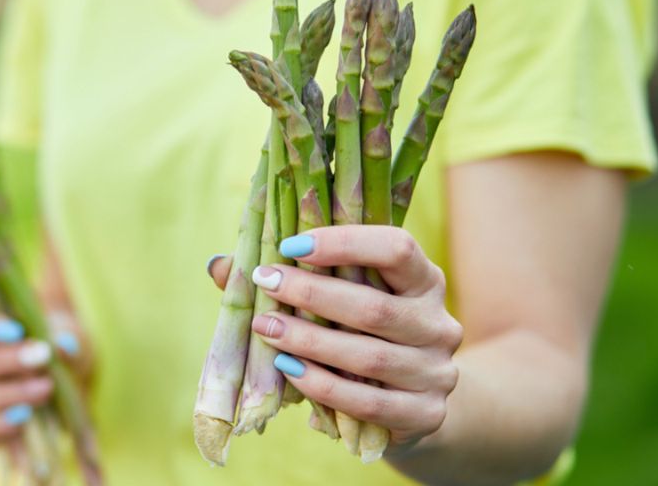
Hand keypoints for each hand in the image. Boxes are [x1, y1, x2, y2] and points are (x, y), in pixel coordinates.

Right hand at [0, 298, 84, 443]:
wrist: (72, 387)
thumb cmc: (60, 347)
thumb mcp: (69, 334)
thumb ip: (64, 335)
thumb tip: (62, 346)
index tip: (15, 330)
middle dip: (1, 361)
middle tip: (41, 357)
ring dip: (8, 393)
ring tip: (46, 388)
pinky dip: (0, 424)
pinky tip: (26, 416)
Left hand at [208, 225, 462, 454]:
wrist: (412, 404)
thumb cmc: (364, 337)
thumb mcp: (342, 301)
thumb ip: (292, 278)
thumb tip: (220, 266)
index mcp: (425, 281)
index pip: (397, 248)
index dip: (343, 242)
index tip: (290, 245)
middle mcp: (438, 323)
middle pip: (374, 306)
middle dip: (311, 294)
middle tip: (265, 282)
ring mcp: (436, 372)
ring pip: (367, 356)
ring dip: (308, 342)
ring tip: (266, 329)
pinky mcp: (425, 414)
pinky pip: (367, 401)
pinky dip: (322, 385)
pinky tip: (289, 370)